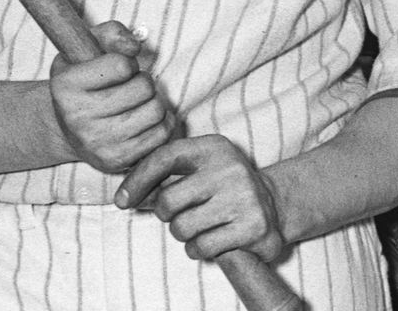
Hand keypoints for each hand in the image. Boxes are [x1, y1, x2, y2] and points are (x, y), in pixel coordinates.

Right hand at [48, 21, 174, 173]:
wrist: (67, 128)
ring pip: (155, 111)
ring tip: (137, 102)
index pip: (122, 65)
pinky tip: (143, 119)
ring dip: (153, 101)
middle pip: (144, 88)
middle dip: (143, 81)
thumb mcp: (86, 49)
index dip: (127, 62)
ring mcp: (96, 143)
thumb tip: (134, 46)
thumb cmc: (83, 82)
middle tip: (130, 86)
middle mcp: (77, 117)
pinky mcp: (115, 161)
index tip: (118, 68)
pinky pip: (160, 135)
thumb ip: (111, 34)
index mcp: (66, 86)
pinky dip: (160, 122)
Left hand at [115, 134, 285, 263]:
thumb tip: (124, 196)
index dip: (138, 179)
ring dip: (184, 234)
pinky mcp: (252, 228)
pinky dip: (198, 249)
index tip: (122, 200)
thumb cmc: (224, 187)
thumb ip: (166, 175)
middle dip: (167, 215)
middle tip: (182, 214)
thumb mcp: (201, 167)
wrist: (275, 204)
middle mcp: (230, 169)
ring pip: (181, 228)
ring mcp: (244, 198)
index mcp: (214, 148)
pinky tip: (213, 239)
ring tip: (201, 226)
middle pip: (167, 201)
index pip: (164, 157)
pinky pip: (201, 248)